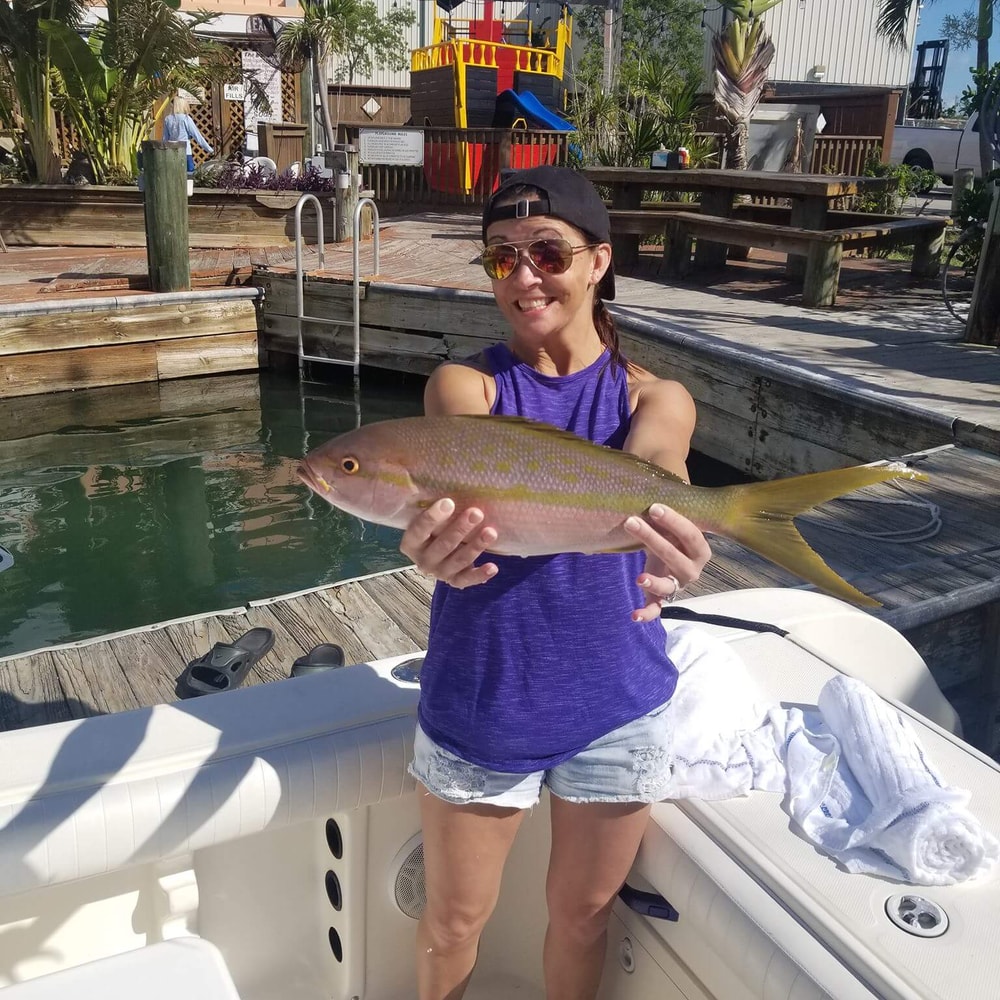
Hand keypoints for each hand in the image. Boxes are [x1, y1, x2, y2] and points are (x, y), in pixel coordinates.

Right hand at [399, 498, 498, 588]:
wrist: (437, 553)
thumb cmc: (435, 528)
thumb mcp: (430, 519)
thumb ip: (435, 508)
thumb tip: (448, 479)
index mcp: (411, 544)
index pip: (418, 531)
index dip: (432, 517)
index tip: (449, 502)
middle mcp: (423, 561)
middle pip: (443, 545)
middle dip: (460, 529)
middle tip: (476, 513)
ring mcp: (440, 573)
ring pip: (458, 561)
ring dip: (476, 546)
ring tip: (491, 532)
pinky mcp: (455, 581)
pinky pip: (468, 580)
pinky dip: (480, 575)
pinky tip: (493, 567)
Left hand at [624, 503, 710, 622]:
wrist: (669, 549)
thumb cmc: (670, 529)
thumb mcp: (674, 516)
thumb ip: (669, 502)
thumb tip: (652, 473)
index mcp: (700, 548)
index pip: (691, 534)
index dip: (675, 521)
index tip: (654, 507)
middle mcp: (692, 569)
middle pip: (675, 557)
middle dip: (653, 539)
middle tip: (630, 521)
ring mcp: (677, 584)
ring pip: (668, 586)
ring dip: (654, 582)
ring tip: (639, 577)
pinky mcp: (662, 596)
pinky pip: (656, 608)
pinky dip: (646, 613)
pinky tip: (633, 616)